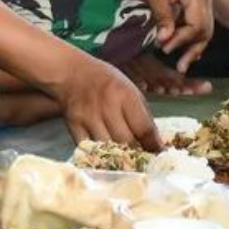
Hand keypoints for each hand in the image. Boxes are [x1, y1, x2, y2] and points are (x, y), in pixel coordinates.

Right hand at [43, 52, 160, 150]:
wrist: (71, 71)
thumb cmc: (104, 80)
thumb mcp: (129, 89)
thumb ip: (141, 114)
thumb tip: (154, 142)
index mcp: (125, 95)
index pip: (144, 128)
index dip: (153, 145)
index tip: (158, 154)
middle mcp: (107, 105)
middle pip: (127, 142)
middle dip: (136, 151)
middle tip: (141, 157)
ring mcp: (88, 116)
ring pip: (108, 148)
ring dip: (117, 155)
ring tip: (123, 156)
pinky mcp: (73, 124)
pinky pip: (89, 148)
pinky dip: (97, 153)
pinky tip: (103, 152)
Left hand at [128, 0, 213, 71]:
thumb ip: (163, 18)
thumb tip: (165, 41)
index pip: (197, 27)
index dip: (182, 40)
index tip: (164, 48)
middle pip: (206, 30)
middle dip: (193, 48)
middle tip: (179, 66)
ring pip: (205, 27)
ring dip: (194, 43)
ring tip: (182, 61)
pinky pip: (200, 20)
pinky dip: (193, 33)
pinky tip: (183, 44)